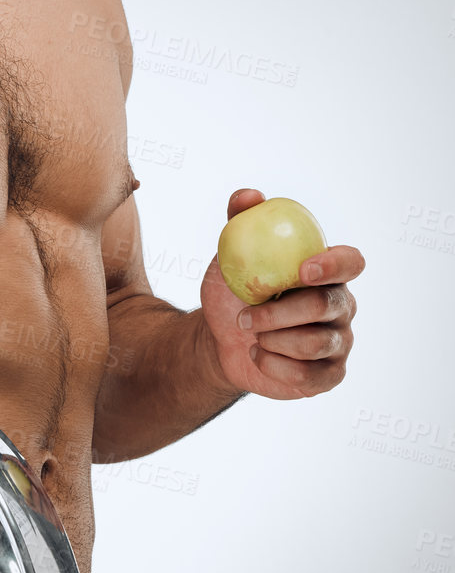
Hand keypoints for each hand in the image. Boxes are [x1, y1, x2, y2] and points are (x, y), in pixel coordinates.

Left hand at [199, 188, 364, 400]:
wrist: (221, 338)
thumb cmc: (234, 291)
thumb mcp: (230, 254)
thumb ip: (240, 220)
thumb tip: (249, 196)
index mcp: (327, 272)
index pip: (351, 262)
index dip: (335, 264)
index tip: (303, 270)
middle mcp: (341, 305)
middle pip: (325, 305)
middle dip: (280, 313)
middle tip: (245, 316)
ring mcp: (339, 342)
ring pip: (316, 343)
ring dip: (273, 340)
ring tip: (249, 334)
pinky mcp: (329, 376)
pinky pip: (308, 376)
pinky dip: (274, 366)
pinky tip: (256, 355)